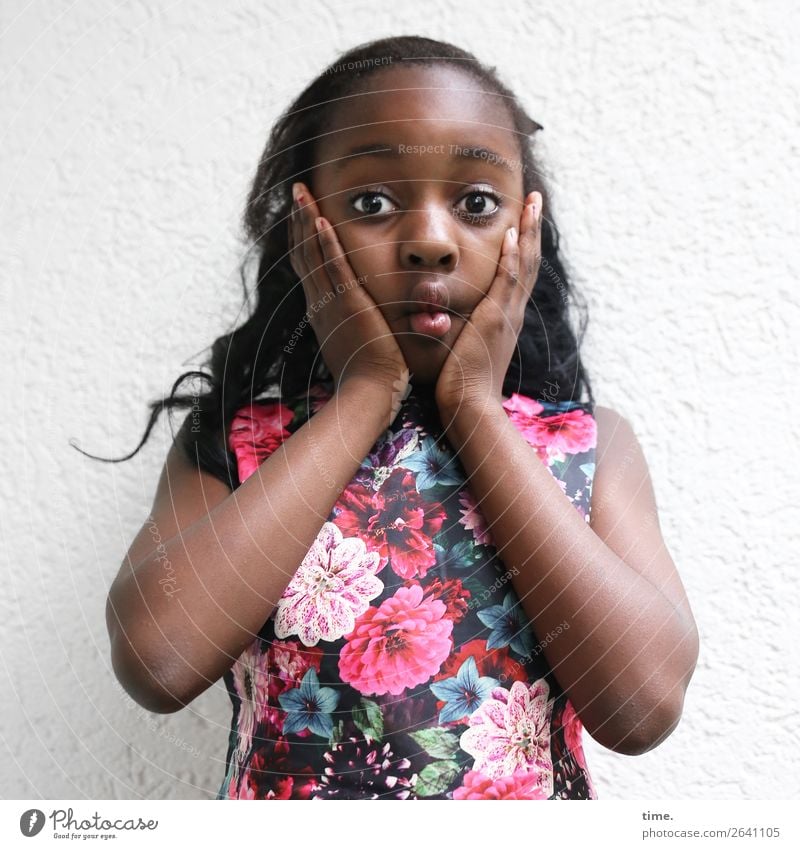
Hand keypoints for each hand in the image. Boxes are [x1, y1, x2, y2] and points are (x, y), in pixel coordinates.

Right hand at [288, 182, 409, 397]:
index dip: (304, 238)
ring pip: (312, 253)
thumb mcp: (358, 345)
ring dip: (306, 219)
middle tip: (297, 191)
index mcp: (322, 312)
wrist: (368, 396)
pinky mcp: (347, 305)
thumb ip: (358, 326)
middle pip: (303, 253)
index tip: (303, 214)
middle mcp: (319, 304)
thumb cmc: (370, 378)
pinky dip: (324, 242)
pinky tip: (319, 218)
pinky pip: (333, 266)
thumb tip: (366, 317)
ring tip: (302, 191)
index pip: (309, 266)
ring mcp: (330, 303)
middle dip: (299, 220)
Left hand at [434, 191, 542, 421]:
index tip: (524, 217)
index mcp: (505, 316)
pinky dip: (513, 257)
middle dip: (533, 227)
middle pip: (529, 260)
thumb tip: (447, 312)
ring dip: (529, 231)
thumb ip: (462, 324)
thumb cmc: (461, 382)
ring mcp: (507, 315)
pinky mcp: (495, 320)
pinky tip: (513, 234)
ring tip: (533, 202)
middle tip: (537, 198)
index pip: (518, 271)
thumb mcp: (465, 345)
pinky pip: (508, 282)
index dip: (524, 243)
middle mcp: (512, 311)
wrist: (470, 406)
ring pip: (525, 264)